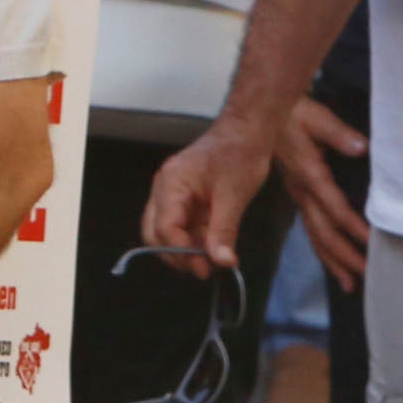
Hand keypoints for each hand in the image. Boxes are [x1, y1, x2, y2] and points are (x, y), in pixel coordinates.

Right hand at [142, 112, 275, 269]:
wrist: (247, 132)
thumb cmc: (238, 154)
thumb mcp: (233, 195)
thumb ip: (224, 230)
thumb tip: (221, 262)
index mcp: (171, 183)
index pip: (164, 227)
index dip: (181, 252)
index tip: (205, 270)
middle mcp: (165, 190)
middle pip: (155, 232)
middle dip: (176, 255)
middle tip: (204, 270)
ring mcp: (174, 195)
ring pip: (167, 232)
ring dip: (186, 250)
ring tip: (213, 262)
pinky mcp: (187, 200)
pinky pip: (183, 226)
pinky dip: (195, 241)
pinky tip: (213, 249)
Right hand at [274, 97, 370, 289]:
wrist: (262, 115)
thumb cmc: (292, 114)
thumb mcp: (316, 118)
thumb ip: (339, 134)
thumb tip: (361, 147)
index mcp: (309, 175)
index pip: (335, 208)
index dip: (354, 228)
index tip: (372, 244)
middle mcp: (302, 192)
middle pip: (323, 232)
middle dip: (345, 256)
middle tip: (366, 276)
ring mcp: (298, 196)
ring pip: (315, 236)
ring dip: (332, 261)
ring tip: (349, 285)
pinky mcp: (297, 196)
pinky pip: (309, 229)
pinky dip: (321, 249)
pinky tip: (331, 261)